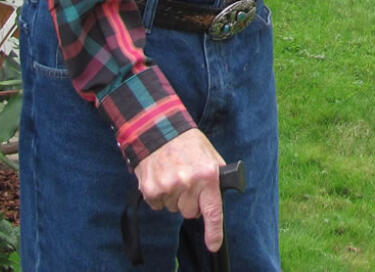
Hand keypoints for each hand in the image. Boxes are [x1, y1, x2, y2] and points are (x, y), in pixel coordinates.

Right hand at [133, 129, 225, 251]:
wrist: (157, 128)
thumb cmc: (186, 142)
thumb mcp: (209, 154)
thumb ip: (218, 175)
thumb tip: (223, 193)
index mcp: (207, 175)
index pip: (213, 211)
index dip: (214, 231)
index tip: (213, 244)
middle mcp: (188, 183)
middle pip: (190, 212)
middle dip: (190, 202)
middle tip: (187, 182)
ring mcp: (168, 187)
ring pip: (174, 209)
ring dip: (175, 197)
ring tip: (173, 174)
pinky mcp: (151, 190)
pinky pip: (158, 206)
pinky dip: (160, 196)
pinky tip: (162, 177)